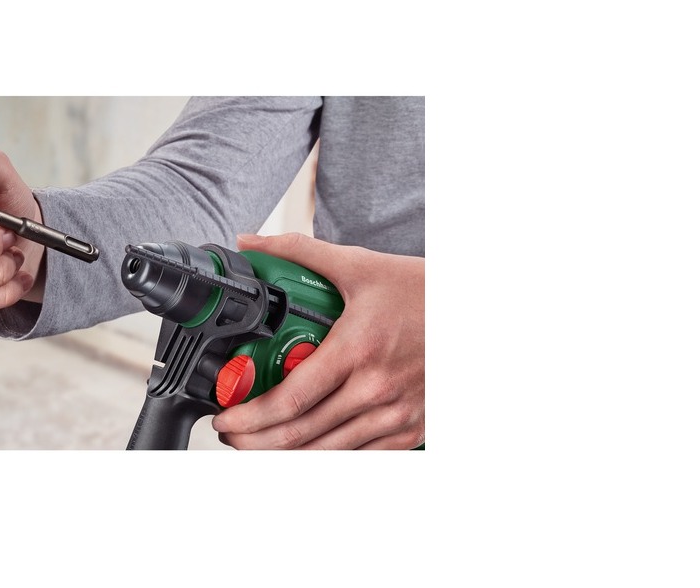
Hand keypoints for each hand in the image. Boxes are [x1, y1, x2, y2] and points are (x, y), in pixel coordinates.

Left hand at [213, 233, 424, 448]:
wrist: (474, 313)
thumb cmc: (419, 290)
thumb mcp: (359, 264)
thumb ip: (299, 251)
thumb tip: (251, 242)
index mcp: (357, 349)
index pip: (291, 400)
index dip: (250, 417)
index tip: (225, 418)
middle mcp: (376, 388)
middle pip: (301, 434)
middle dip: (255, 442)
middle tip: (231, 435)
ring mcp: (396, 414)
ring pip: (328, 453)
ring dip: (285, 456)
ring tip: (257, 445)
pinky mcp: (412, 428)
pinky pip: (362, 457)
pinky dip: (328, 457)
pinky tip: (304, 450)